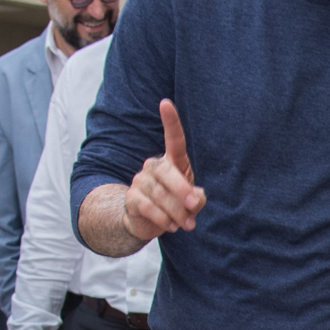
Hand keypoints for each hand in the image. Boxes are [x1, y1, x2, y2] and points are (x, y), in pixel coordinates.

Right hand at [123, 100, 204, 241]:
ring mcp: (141, 180)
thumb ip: (197, 199)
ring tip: (185, 225)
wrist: (148, 222)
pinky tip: (170, 226)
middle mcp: (154, 166)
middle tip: (192, 207)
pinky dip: (162, 219)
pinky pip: (147, 206)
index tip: (165, 103)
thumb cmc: (176, 205)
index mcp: (173, 162)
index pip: (173, 139)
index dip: (170, 121)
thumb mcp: (192, 202)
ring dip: (175, 212)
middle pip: (166, 172)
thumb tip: (193, 200)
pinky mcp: (132, 198)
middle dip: (181, 191)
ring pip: (159, 193)